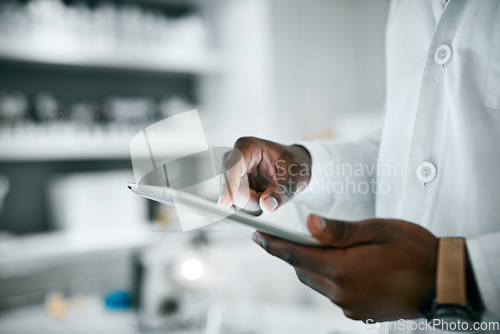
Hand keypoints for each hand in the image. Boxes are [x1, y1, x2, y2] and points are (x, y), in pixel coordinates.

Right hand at [218, 137, 310, 214]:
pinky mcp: (236, 188)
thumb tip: (267, 205)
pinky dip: (252, 207)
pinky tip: (264, 197)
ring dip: (252, 204)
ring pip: (233, 199)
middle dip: (250, 199)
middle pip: (231, 187)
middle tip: (271, 197)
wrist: (295, 167)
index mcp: (249, 147)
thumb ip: (283, 190)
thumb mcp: (296, 175)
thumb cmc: (295, 163)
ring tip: (270, 194)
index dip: (228, 184)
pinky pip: (238, 206)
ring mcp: (234, 175)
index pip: (232, 166)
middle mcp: (237, 159)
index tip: (224, 202)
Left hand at [252, 214, 437, 321]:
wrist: (444, 282)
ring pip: (318, 282)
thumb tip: (309, 224)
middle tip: (294, 235)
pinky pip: (334, 293)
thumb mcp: (377, 230)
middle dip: (295, 252)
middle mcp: (341, 292)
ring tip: (327, 248)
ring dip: (315, 265)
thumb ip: (339, 230)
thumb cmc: (414, 250)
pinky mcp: (360, 312)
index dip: (273, 245)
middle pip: (304, 270)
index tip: (257, 236)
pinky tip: (346, 265)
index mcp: (342, 269)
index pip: (296, 255)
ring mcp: (350, 306)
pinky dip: (331, 277)